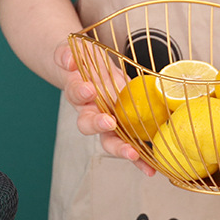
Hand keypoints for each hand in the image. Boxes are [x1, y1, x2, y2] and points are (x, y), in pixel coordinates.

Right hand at [54, 42, 155, 175]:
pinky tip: (151, 168)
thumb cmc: (84, 62)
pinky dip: (140, 158)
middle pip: (89, 125)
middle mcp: (91, 111)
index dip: (81, 93)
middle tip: (108, 123)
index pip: (76, 94)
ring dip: (121, 148)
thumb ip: (68, 54)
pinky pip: (131, 145)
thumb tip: (69, 61)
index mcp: (79, 93)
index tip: (89, 90)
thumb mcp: (75, 51)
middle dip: (99, 126)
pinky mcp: (125, 127)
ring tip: (133, 155)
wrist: (90, 71)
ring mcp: (108, 122)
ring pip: (110, 140)